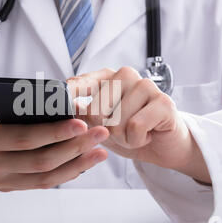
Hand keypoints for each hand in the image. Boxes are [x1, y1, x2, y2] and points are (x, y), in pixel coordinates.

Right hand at [0, 64, 108, 192]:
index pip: (22, 139)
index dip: (52, 132)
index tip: (79, 122)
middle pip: (40, 161)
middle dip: (74, 148)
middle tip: (100, 133)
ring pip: (44, 178)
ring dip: (75, 166)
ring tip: (100, 151)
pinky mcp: (7, 185)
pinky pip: (40, 184)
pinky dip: (63, 175)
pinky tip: (83, 162)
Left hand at [67, 67, 210, 183]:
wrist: (164, 146)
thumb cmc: (130, 132)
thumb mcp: (99, 124)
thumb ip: (81, 113)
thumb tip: (60, 105)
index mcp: (107, 77)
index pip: (79, 85)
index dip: (67, 98)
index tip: (58, 106)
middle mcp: (125, 75)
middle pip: (94, 111)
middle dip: (105, 132)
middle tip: (122, 130)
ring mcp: (146, 85)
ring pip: (115, 122)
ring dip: (123, 138)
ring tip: (135, 133)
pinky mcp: (163, 101)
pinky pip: (134, 127)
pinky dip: (136, 140)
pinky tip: (147, 135)